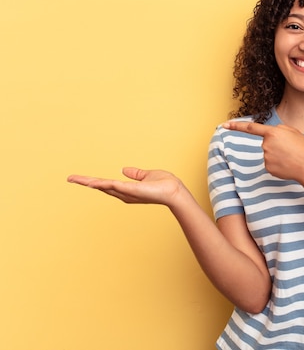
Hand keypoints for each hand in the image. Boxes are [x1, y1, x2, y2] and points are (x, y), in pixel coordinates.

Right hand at [67, 167, 188, 206]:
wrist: (175, 192)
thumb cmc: (165, 185)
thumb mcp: (147, 175)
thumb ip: (135, 174)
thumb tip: (124, 170)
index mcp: (127, 190)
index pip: (106, 184)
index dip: (93, 182)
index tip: (80, 179)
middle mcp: (124, 194)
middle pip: (101, 187)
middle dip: (85, 182)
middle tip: (70, 178)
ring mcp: (127, 192)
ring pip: (104, 186)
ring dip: (90, 182)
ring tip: (75, 179)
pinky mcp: (132, 190)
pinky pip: (115, 186)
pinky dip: (104, 184)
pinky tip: (93, 182)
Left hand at [222, 121, 303, 181]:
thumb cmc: (303, 148)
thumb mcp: (293, 132)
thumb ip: (278, 130)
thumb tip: (268, 136)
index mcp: (273, 132)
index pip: (251, 128)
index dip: (236, 126)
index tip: (224, 125)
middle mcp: (266, 144)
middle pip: (265, 143)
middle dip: (276, 144)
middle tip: (290, 148)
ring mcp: (266, 157)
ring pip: (268, 154)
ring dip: (277, 155)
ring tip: (290, 156)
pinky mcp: (267, 168)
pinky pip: (269, 163)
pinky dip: (277, 164)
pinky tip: (286, 165)